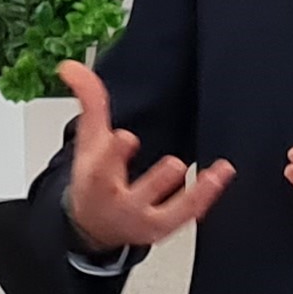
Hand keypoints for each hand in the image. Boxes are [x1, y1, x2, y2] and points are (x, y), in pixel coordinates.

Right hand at [58, 61, 233, 254]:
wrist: (93, 224)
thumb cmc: (93, 178)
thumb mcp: (88, 140)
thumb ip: (88, 102)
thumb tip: (72, 67)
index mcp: (97, 181)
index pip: (102, 170)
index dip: (114, 154)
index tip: (125, 137)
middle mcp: (121, 203)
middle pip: (136, 195)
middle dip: (154, 183)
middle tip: (174, 164)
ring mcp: (144, 218)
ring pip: (169, 212)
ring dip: (192, 196)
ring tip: (212, 175)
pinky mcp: (164, 226)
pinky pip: (188, 214)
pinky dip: (206, 196)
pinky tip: (220, 175)